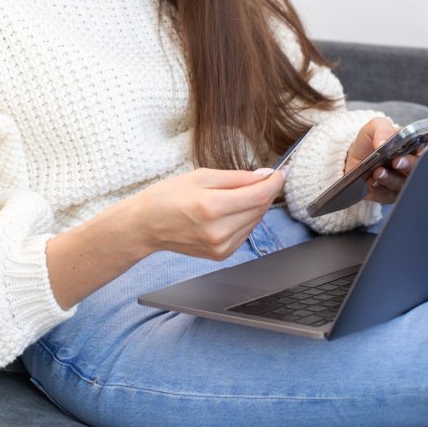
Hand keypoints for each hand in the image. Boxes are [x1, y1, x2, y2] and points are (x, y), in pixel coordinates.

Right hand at [134, 167, 287, 260]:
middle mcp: (219, 231)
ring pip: (256, 221)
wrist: (146, 225)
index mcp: (212, 207)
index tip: (281, 171)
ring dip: (255, 205)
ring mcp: (220, 246)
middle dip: (266, 191)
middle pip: (260, 208)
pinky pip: (245, 233)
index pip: (258, 195)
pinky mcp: (221, 255)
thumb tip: (264, 175)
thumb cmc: (168, 196)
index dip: (274, 182)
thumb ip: (237, 177)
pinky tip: (230, 211)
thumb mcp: (201, 176)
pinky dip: (245, 219)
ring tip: (237, 194)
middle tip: (262, 177)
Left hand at [345, 118, 427, 204]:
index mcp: (419, 144)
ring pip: (405, 184)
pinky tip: (371, 182)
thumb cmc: (372, 140)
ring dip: (392, 178)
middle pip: (423, 168)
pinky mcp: (392, 195)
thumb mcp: (376, 127)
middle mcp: (416, 164)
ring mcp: (406, 182)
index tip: (426, 147)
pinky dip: (379, 188)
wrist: (354, 158)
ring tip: (378, 172)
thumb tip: (384, 142)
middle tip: (397, 161)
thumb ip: (382, 128)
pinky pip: (388, 195)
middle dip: (411, 164)